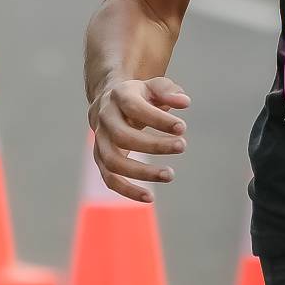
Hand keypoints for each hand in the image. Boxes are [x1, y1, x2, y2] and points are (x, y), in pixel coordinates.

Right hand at [91, 75, 188, 204]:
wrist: (110, 103)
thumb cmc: (140, 96)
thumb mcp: (154, 87)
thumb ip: (169, 91)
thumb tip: (184, 103)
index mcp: (119, 97)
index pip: (135, 108)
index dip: (158, 119)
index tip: (182, 127)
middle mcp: (105, 119)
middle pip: (123, 136)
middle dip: (154, 144)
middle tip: (182, 146)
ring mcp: (100, 141)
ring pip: (114, 162)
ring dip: (142, 172)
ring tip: (170, 175)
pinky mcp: (101, 160)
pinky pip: (110, 179)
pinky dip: (127, 190)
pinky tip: (150, 197)